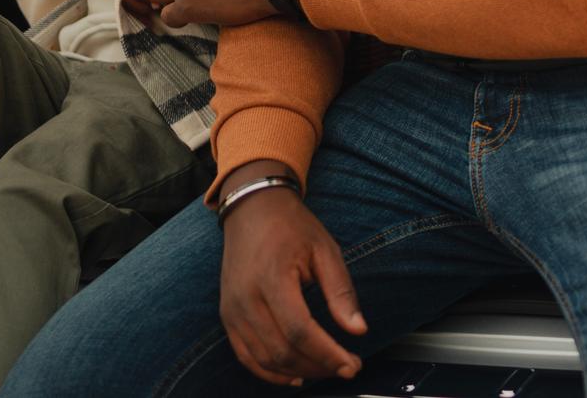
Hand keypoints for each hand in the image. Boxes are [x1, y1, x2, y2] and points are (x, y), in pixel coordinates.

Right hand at [219, 167, 366, 384]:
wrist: (252, 209)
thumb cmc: (290, 226)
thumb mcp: (325, 250)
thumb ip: (340, 292)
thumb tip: (358, 329)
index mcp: (272, 279)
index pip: (300, 331)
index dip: (327, 354)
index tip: (352, 364)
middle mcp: (246, 299)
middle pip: (282, 351)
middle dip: (319, 366)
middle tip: (347, 367)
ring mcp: (232, 311)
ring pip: (264, 359)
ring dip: (299, 372)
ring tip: (327, 370)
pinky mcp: (228, 317)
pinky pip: (246, 357)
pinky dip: (270, 373)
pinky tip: (295, 376)